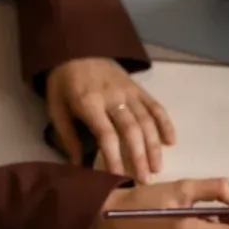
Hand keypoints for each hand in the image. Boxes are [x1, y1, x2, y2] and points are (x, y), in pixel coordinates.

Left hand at [47, 57, 176, 181]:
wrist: (78, 48)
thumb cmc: (64, 83)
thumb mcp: (56, 108)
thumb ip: (67, 136)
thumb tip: (77, 165)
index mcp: (89, 103)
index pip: (106, 134)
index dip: (113, 157)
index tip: (118, 176)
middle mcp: (113, 97)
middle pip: (131, 130)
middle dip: (139, 156)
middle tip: (145, 179)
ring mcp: (129, 92)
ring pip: (147, 121)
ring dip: (154, 146)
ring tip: (157, 168)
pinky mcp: (139, 89)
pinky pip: (156, 107)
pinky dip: (166, 124)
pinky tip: (172, 142)